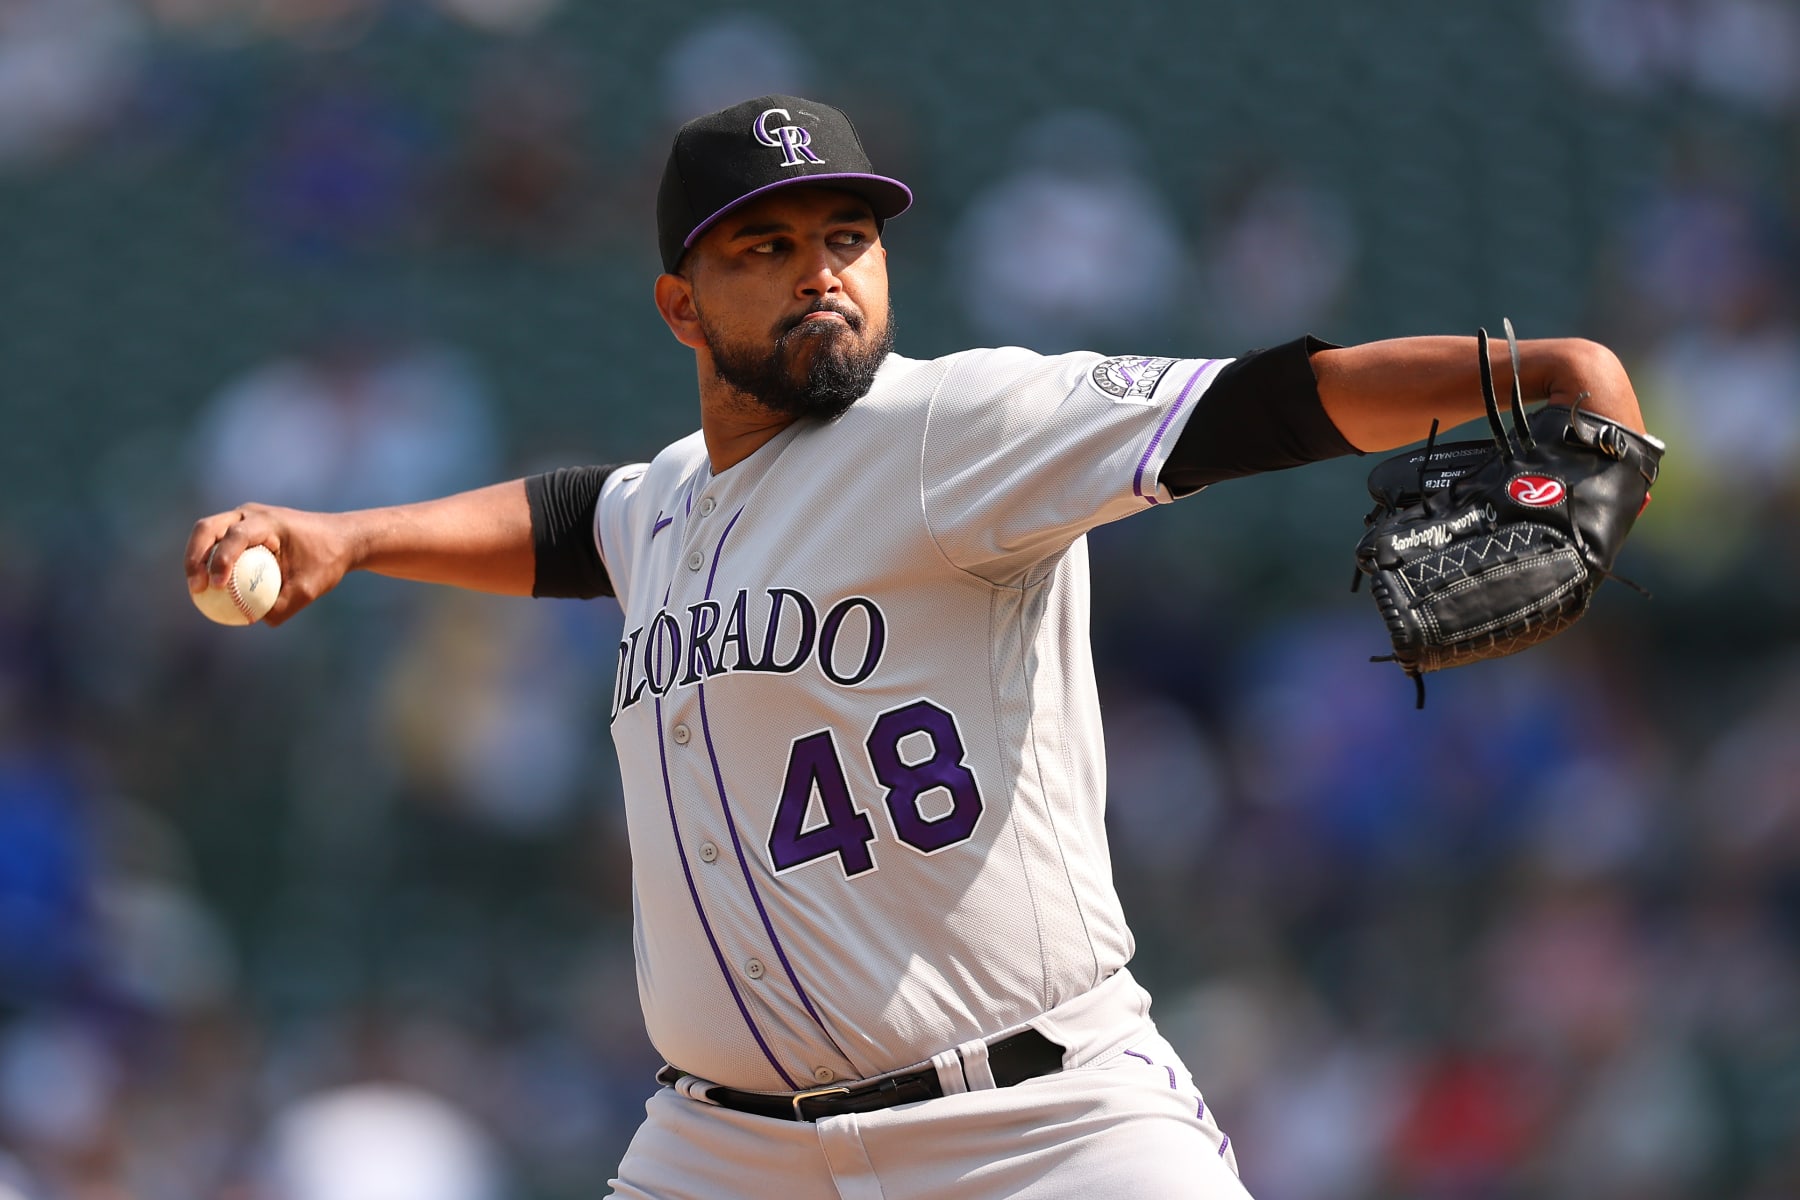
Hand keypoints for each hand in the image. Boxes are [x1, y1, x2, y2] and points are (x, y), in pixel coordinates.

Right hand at [184, 503, 355, 626]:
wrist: (341, 540)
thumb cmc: (327, 561)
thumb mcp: (311, 588)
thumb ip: (285, 606)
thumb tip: (256, 620)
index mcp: (269, 521)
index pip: (236, 535)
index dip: (221, 559)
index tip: (219, 586)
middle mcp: (251, 514)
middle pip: (208, 528)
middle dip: (195, 556)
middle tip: (196, 588)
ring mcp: (244, 519)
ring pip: (207, 533)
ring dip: (196, 558)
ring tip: (197, 590)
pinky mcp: (241, 529)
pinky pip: (217, 543)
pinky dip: (208, 561)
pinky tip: (209, 588)